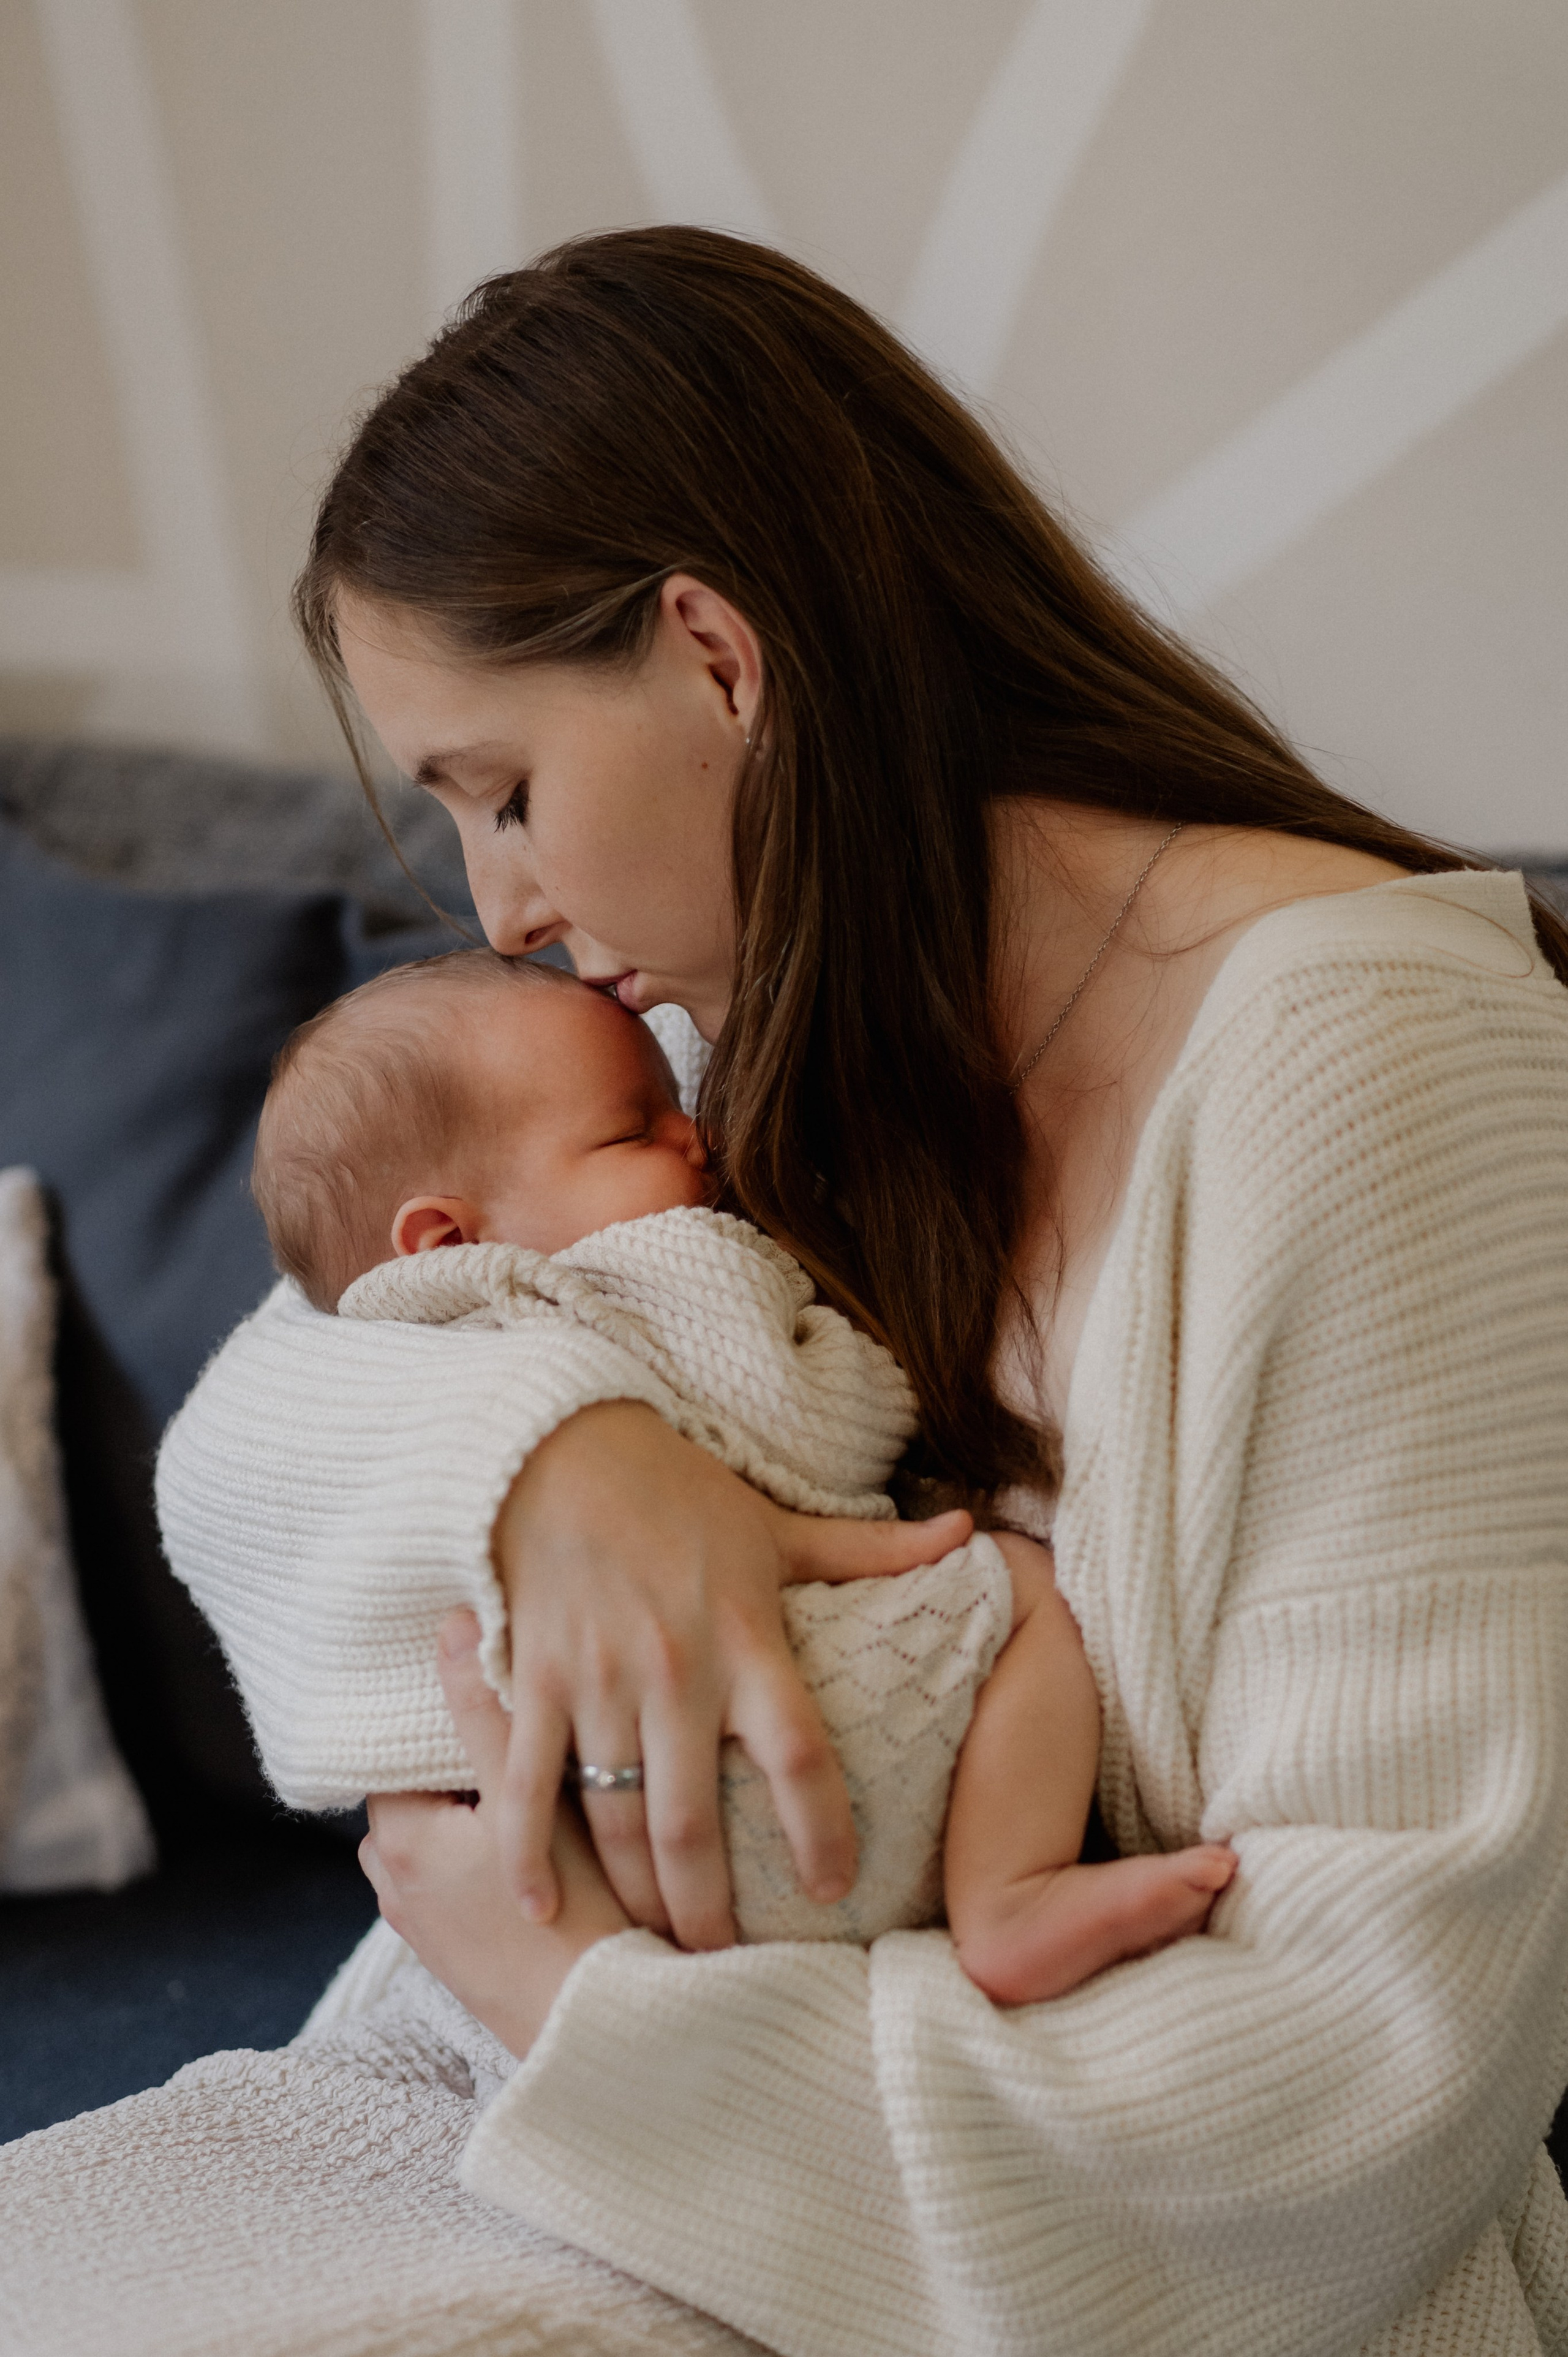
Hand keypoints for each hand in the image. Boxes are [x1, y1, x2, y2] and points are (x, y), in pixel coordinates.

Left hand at [359, 1612, 630, 2059]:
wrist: (608, 2041)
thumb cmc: (574, 1917)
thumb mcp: (530, 1799)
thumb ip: (488, 1712)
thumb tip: (451, 1625)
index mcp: (394, 1840)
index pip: (404, 1740)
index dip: (453, 1704)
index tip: (505, 1676)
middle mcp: (391, 1886)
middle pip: (428, 1783)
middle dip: (474, 1754)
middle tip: (539, 1720)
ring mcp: (425, 1927)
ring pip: (452, 1830)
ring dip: (491, 1804)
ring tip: (553, 1777)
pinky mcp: (462, 1954)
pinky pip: (468, 1875)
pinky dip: (499, 1851)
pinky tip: (555, 1841)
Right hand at [491, 1402, 971, 1950]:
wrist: (558, 1446)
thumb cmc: (678, 1492)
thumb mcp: (780, 1524)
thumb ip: (872, 1551)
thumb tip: (968, 1534)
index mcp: (745, 1636)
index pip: (798, 1753)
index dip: (821, 1830)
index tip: (836, 1889)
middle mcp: (673, 1668)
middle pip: (693, 1819)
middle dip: (709, 1907)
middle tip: (726, 1966)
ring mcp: (596, 1678)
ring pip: (615, 1816)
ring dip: (633, 1896)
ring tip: (658, 1950)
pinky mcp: (532, 1678)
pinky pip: (526, 1781)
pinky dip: (526, 1851)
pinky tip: (541, 1909)